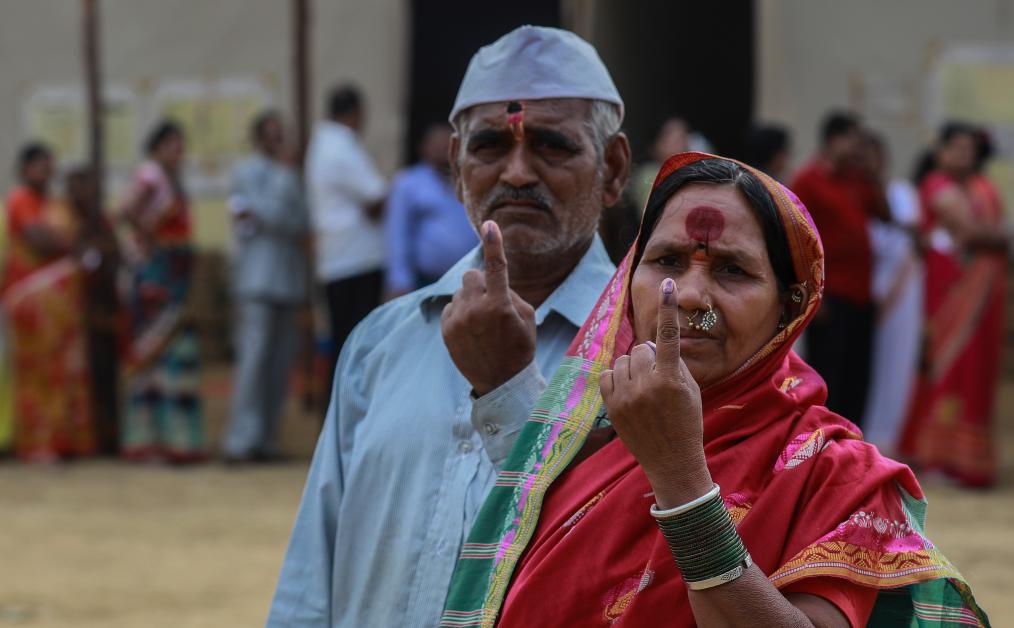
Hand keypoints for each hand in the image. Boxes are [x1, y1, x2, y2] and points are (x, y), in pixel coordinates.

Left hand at [441, 221, 535, 396]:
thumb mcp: (527, 317)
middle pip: (471, 275)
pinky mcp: (446, 329)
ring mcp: (458, 320)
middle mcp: (476, 310)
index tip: (489, 224)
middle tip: (490, 301)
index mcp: (501, 305)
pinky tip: (471, 331)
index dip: (494, 243)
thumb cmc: (520, 346)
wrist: (501, 382)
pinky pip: (452, 307)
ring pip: (460, 292)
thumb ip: (509, 293)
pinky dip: (461, 313)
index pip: (496, 266)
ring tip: (482, 324)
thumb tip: (490, 279)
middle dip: (480, 283)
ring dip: (470, 300)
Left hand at [600, 278, 712, 507]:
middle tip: (659, 379)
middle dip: (650, 358)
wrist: (672, 461)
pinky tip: (629, 392)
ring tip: (645, 390)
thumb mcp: (690, 390)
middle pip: (641, 349)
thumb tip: (652, 344)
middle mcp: (647, 386)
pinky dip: (616, 379)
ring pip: (624, 361)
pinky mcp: (611, 407)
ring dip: (633, 369)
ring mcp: (626, 397)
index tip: (667, 283)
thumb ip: (673, 364)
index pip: (669, 335)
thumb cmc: (686, 422)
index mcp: (671, 380)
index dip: (668, 308)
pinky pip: (607, 375)